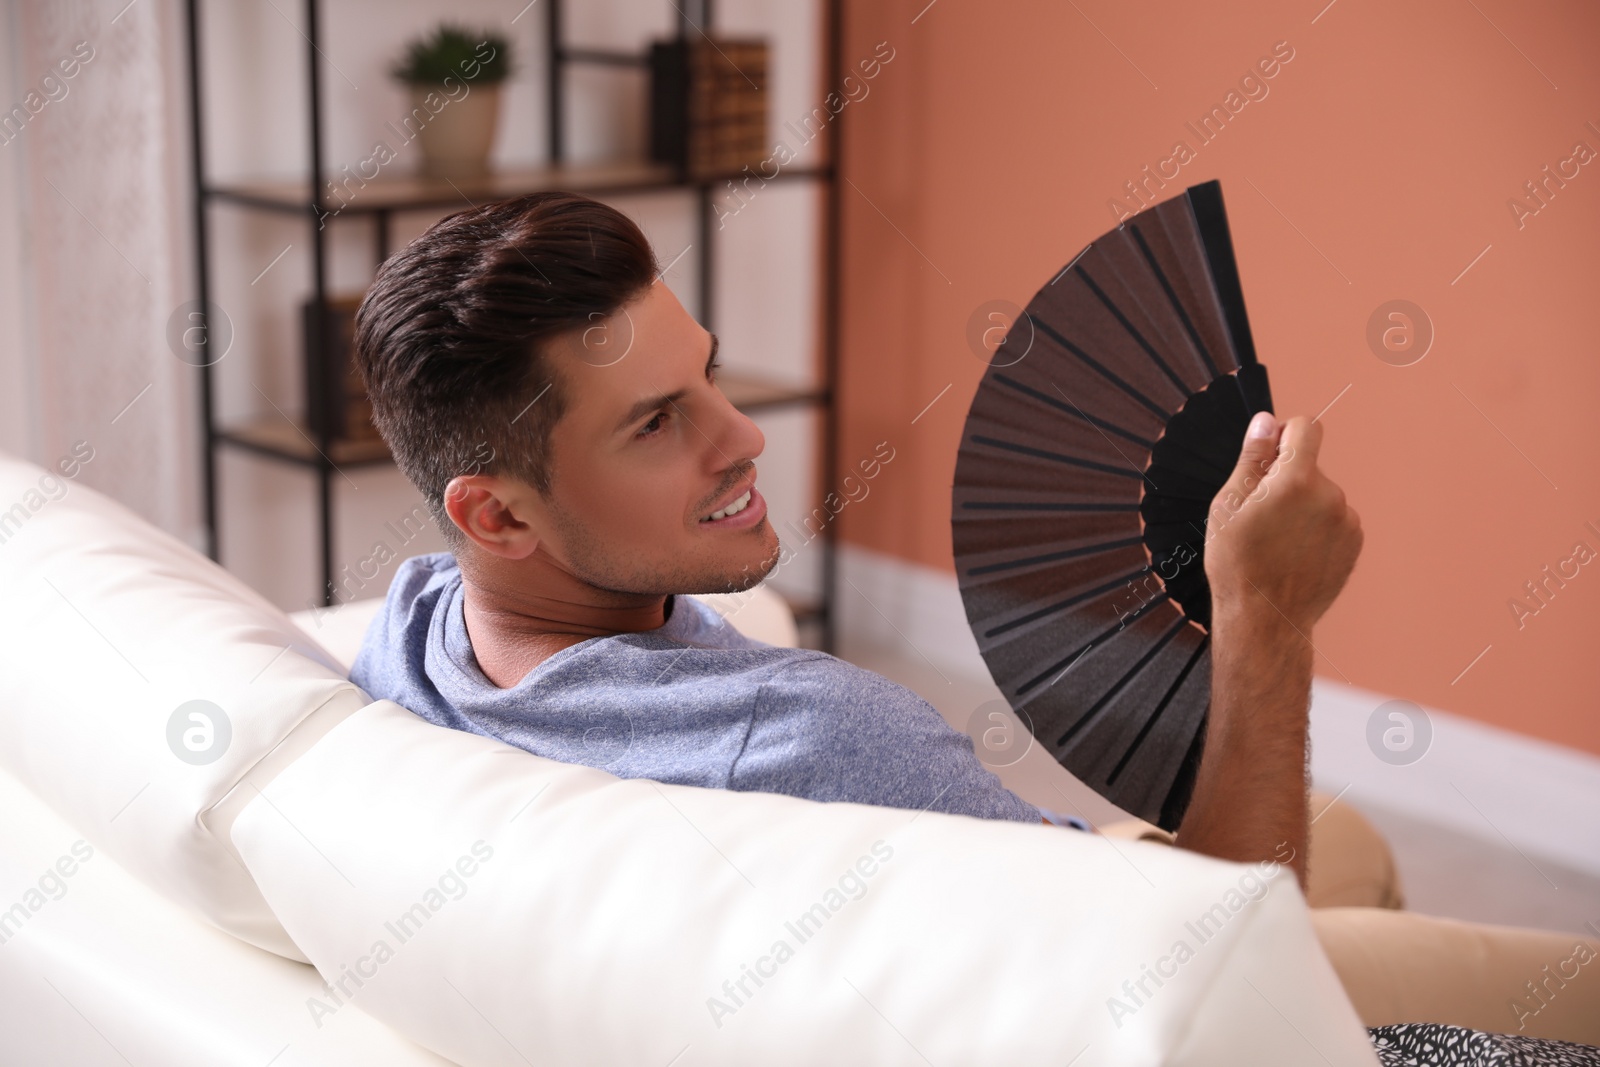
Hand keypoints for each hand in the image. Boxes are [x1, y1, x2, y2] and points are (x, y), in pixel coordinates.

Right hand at [1204, 412, 1362, 635]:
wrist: (1266, 619)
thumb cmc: (1237, 563)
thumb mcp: (1228, 506)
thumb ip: (1252, 458)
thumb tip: (1266, 422)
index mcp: (1296, 480)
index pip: (1306, 428)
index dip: (1285, 435)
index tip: (1270, 455)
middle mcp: (1330, 495)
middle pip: (1309, 467)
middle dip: (1287, 481)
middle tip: (1261, 517)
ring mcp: (1347, 521)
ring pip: (1322, 496)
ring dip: (1303, 507)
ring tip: (1277, 541)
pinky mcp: (1355, 543)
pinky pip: (1335, 520)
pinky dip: (1317, 529)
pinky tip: (1295, 554)